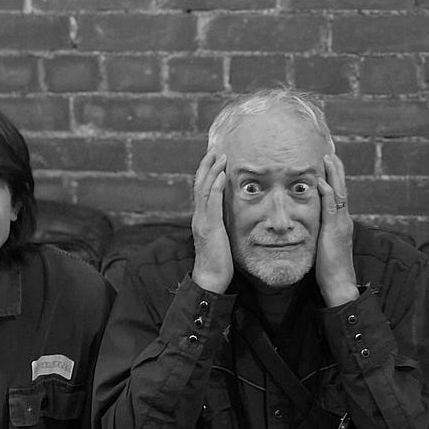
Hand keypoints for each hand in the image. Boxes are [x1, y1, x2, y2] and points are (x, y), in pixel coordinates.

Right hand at [191, 149, 232, 292]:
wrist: (210, 278)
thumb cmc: (218, 261)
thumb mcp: (220, 237)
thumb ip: (222, 223)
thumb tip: (230, 214)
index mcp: (202, 218)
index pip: (201, 190)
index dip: (206, 173)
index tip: (214, 158)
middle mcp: (199, 216)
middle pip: (199, 184)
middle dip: (207, 166)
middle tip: (215, 149)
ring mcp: (202, 221)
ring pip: (203, 190)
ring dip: (212, 171)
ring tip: (220, 157)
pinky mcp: (209, 228)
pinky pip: (212, 203)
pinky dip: (216, 187)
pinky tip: (222, 176)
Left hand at [314, 153, 357, 305]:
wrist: (340, 284)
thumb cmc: (329, 269)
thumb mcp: (324, 245)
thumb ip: (321, 232)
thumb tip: (312, 224)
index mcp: (341, 222)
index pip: (339, 194)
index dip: (334, 178)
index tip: (329, 163)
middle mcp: (344, 220)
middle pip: (342, 189)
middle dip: (336, 170)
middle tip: (331, 152)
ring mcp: (341, 224)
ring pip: (339, 194)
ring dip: (334, 175)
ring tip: (329, 158)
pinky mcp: (335, 231)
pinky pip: (332, 209)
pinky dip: (328, 194)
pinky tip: (322, 182)